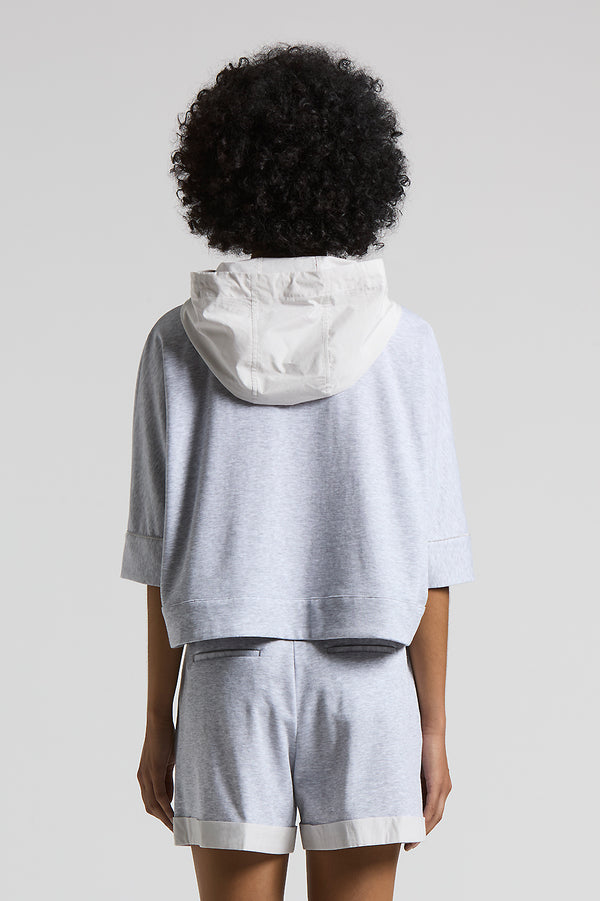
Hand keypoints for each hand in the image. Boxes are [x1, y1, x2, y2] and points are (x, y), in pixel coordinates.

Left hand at [137, 719, 175, 830]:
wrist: (159, 720)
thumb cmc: (166, 737)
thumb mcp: (167, 762)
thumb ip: (168, 778)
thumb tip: (172, 795)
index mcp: (144, 776)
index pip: (151, 802)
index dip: (160, 815)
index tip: (172, 824)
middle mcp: (142, 778)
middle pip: (150, 807)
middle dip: (163, 821)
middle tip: (176, 831)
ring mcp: (146, 775)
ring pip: (154, 805)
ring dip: (165, 818)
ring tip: (177, 828)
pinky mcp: (153, 771)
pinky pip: (159, 795)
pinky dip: (166, 808)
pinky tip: (174, 816)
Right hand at [403, 731, 451, 850]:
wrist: (428, 728)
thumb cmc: (419, 743)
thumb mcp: (412, 766)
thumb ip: (408, 779)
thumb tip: (394, 788)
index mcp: (438, 785)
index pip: (432, 812)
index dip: (422, 826)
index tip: (409, 837)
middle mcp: (444, 788)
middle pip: (435, 818)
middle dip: (422, 833)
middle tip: (408, 846)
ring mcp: (443, 786)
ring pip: (435, 815)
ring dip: (423, 829)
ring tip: (410, 841)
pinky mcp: (439, 782)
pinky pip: (433, 806)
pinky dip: (425, 818)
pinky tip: (417, 827)